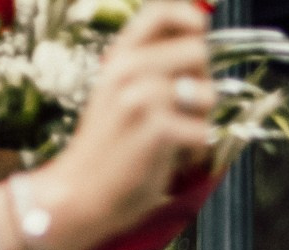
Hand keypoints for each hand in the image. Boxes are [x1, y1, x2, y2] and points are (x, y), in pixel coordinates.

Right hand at [25, 2, 214, 249]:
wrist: (80, 193)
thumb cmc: (110, 146)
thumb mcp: (122, 93)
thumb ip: (155, 68)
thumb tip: (202, 46)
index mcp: (120, 56)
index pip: (162, 12)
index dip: (193, 20)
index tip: (200, 38)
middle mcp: (128, 69)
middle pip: (199, 51)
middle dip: (204, 82)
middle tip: (183, 111)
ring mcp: (142, 97)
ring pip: (208, 94)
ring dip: (201, 121)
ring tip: (174, 139)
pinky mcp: (157, 129)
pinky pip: (205, 132)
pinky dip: (197, 152)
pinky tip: (172, 159)